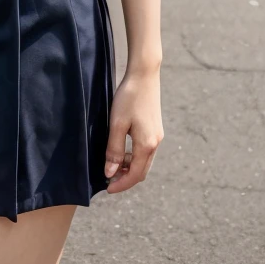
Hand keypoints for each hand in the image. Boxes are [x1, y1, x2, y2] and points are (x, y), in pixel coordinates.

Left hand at [103, 67, 163, 193]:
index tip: (107, 188)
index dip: (121, 184)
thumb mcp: (117, 124)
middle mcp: (155, 143)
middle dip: (126, 178)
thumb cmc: (129, 97)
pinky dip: (134, 156)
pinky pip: (145, 150)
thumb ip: (114, 150)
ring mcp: (157, 135)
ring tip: (113, 164)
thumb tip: (110, 172)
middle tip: (108, 179)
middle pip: (142, 171)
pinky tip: (122, 149)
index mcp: (147, 145)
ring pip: (144, 161)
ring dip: (130, 167)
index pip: (135, 175)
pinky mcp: (155, 128)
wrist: (144, 74)